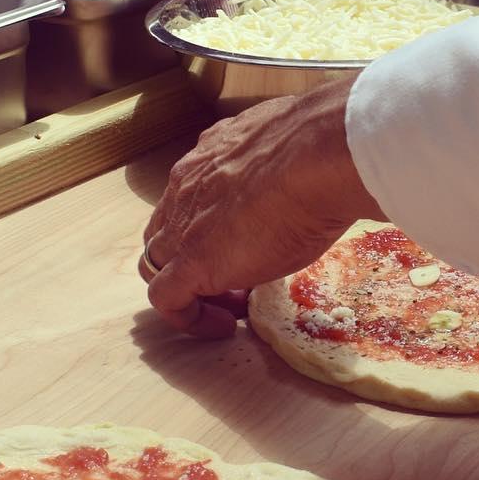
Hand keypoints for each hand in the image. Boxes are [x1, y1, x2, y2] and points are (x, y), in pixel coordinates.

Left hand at [140, 78, 383, 337]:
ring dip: (190, 290)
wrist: (320, 158)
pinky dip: (186, 317)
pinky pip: (165, 298)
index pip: (188, 201)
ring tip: (230, 309)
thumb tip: (300, 189)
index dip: (209, 233)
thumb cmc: (321, 153)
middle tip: (237, 284)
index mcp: (208, 157)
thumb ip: (276, 174)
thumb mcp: (288, 160)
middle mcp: (185, 186)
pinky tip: (222, 326)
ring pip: (158, 264)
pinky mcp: (190, 260)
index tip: (245, 250)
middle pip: (166, 233)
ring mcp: (182, 223)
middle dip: (194, 263)